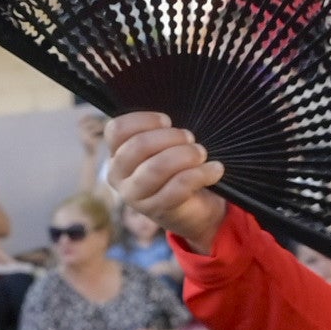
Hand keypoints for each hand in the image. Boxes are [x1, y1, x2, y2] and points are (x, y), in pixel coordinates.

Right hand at [102, 114, 228, 246]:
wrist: (193, 210)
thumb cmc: (176, 170)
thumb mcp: (164, 148)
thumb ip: (160, 132)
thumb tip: (173, 121)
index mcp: (116, 154)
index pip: (117, 129)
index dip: (144, 120)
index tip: (167, 121)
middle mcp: (118, 176)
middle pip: (139, 145)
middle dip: (171, 137)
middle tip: (190, 139)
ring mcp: (134, 196)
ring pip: (157, 167)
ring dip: (186, 155)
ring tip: (201, 154)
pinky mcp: (156, 210)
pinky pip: (178, 186)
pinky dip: (201, 174)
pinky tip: (214, 170)